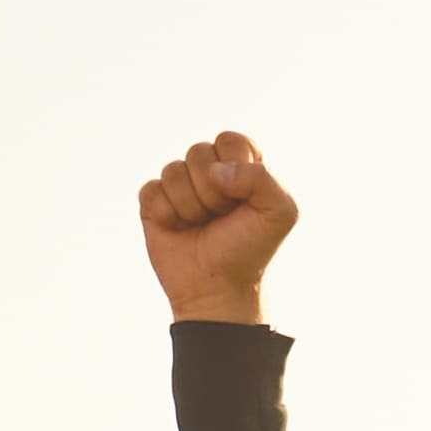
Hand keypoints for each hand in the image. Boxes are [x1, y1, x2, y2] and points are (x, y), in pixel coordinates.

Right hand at [138, 131, 296, 322]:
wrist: (219, 291)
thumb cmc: (251, 250)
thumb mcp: (280, 212)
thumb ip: (262, 178)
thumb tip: (214, 171)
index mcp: (240, 162)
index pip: (229, 139)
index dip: (235, 167)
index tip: (244, 199)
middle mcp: (209, 169)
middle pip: (198, 151)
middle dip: (212, 192)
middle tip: (222, 217)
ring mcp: (179, 185)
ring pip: (173, 171)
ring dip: (190, 206)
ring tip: (202, 226)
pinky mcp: (154, 204)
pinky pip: (151, 191)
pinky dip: (167, 215)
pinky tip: (178, 230)